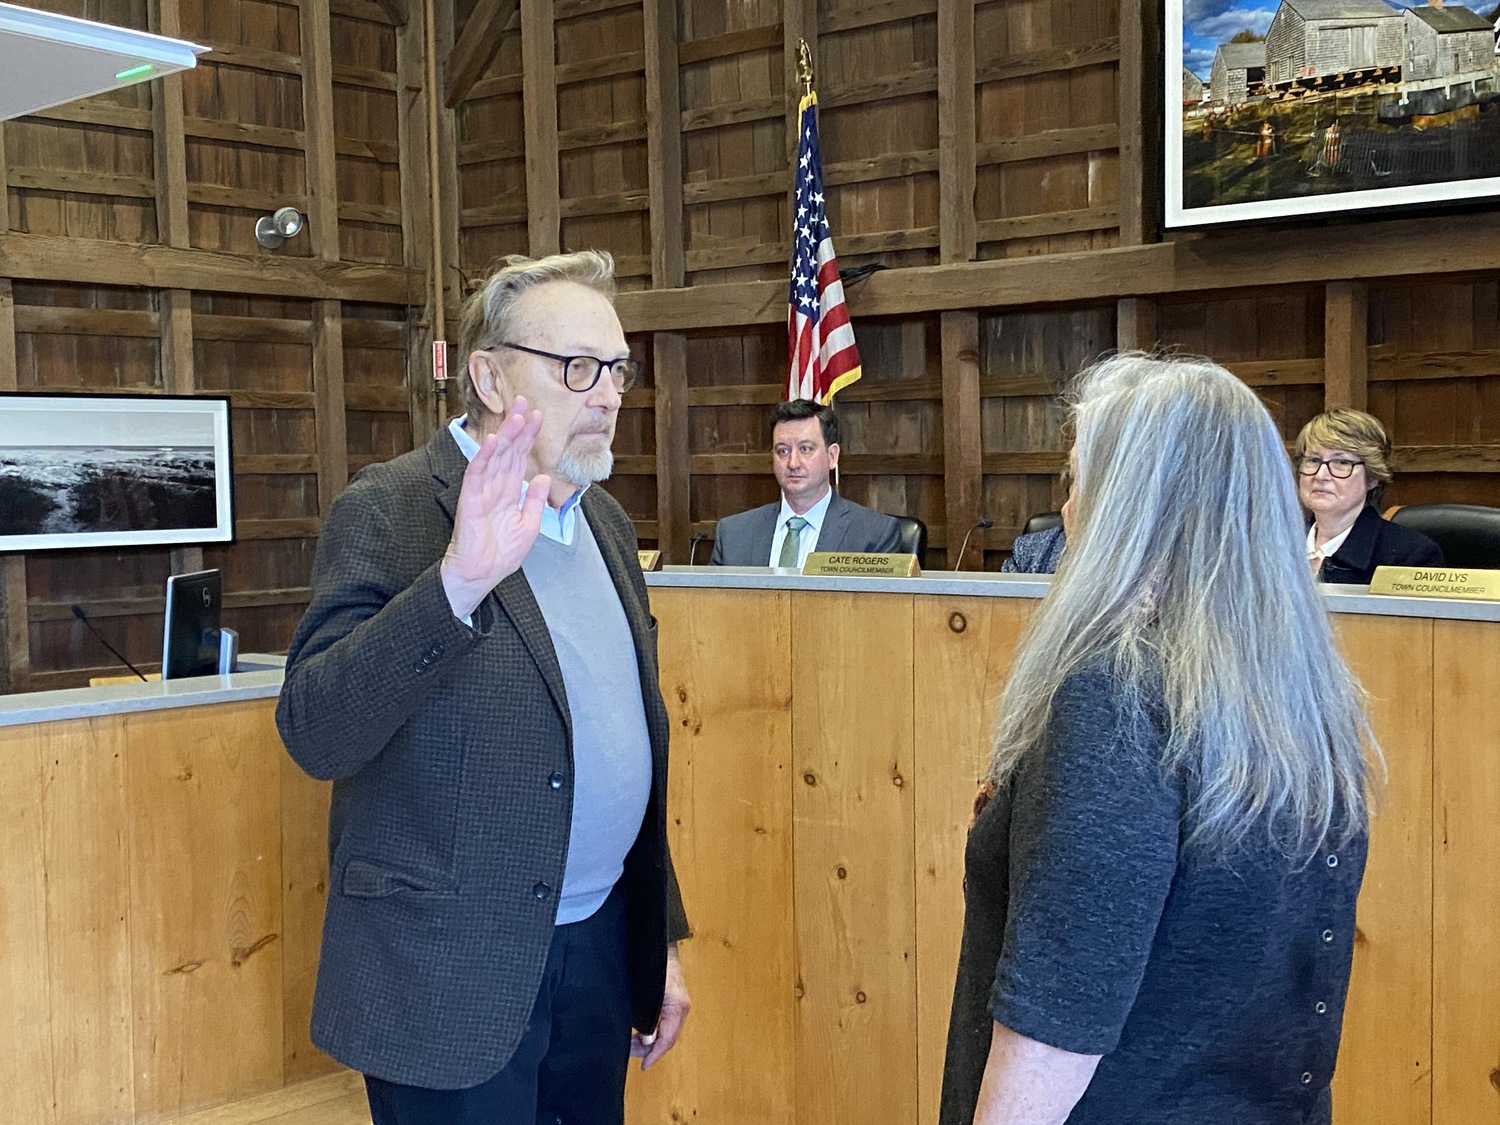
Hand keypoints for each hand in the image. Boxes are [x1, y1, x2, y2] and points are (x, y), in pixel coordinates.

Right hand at [440, 397, 550, 619]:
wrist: (481, 574)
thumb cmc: (501, 554)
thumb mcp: (529, 527)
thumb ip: (536, 501)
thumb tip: (544, 478)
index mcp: (509, 493)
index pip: (520, 459)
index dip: (528, 438)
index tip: (539, 418)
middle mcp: (496, 487)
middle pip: (508, 451)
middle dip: (517, 427)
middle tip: (525, 402)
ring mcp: (482, 491)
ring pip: (495, 456)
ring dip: (505, 435)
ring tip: (516, 415)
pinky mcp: (471, 498)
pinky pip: (478, 472)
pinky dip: (486, 456)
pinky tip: (495, 440)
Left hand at [631, 942, 689, 1070]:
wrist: (659, 945)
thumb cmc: (655, 965)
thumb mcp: (650, 994)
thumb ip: (650, 1018)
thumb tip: (648, 1039)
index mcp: (678, 1008)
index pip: (668, 1040)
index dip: (654, 1055)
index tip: (644, 1066)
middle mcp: (680, 1010)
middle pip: (666, 1040)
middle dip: (647, 1049)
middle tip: (628, 1050)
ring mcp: (676, 1007)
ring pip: (664, 1033)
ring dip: (647, 1042)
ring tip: (630, 1042)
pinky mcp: (670, 1004)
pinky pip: (662, 1025)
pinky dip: (650, 1033)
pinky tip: (638, 1033)